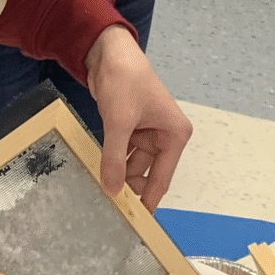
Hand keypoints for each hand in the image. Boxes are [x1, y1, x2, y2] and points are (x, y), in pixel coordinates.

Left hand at [84, 25, 192, 211]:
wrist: (109, 53)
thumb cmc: (124, 82)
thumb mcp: (119, 123)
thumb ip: (115, 158)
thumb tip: (112, 190)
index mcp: (175, 134)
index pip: (162, 177)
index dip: (149, 200)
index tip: (137, 222)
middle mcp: (165, 136)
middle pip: (147, 173)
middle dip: (129, 187)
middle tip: (110, 207)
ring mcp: (148, 133)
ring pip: (133, 164)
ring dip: (118, 174)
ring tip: (100, 191)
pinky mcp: (131, 128)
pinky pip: (123, 153)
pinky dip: (112, 161)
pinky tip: (99, 172)